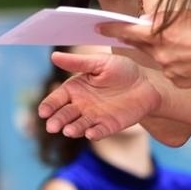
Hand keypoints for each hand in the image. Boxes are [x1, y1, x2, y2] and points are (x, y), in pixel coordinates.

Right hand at [37, 50, 162, 139]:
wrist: (146, 84)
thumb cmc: (121, 70)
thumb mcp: (99, 63)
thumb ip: (77, 62)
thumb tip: (54, 56)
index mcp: (75, 89)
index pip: (56, 99)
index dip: (49, 106)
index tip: (43, 112)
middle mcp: (81, 105)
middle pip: (64, 115)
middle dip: (57, 121)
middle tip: (52, 127)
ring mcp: (94, 117)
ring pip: (79, 125)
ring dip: (73, 129)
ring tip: (68, 131)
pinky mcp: (108, 126)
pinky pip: (99, 131)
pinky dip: (94, 133)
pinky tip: (90, 133)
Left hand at [99, 10, 190, 86]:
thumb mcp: (187, 15)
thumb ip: (163, 18)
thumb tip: (146, 21)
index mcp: (161, 34)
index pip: (128, 30)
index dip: (111, 28)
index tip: (99, 27)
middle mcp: (162, 54)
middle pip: (142, 45)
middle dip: (141, 38)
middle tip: (146, 33)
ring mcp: (170, 70)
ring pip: (158, 58)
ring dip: (164, 51)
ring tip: (187, 44)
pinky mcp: (181, 82)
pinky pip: (171, 71)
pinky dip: (177, 64)